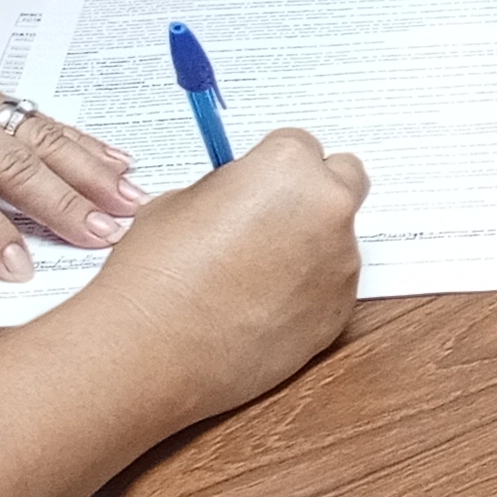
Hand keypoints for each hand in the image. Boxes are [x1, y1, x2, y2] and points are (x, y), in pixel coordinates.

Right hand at [71, 126, 368, 419]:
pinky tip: (260, 307)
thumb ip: (230, 189)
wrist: (154, 352)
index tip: (256, 185)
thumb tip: (243, 195)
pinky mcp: (339, 314)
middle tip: (273, 217)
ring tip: (252, 276)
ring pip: (338, 238)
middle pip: (343, 180)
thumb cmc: (156, 275)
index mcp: (288, 167)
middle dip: (314, 192)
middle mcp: (328, 209)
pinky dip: (306, 291)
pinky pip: (331, 287)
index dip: (272, 166)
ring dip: (309, 246)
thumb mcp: (180, 200)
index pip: (299, 145)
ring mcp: (340, 265)